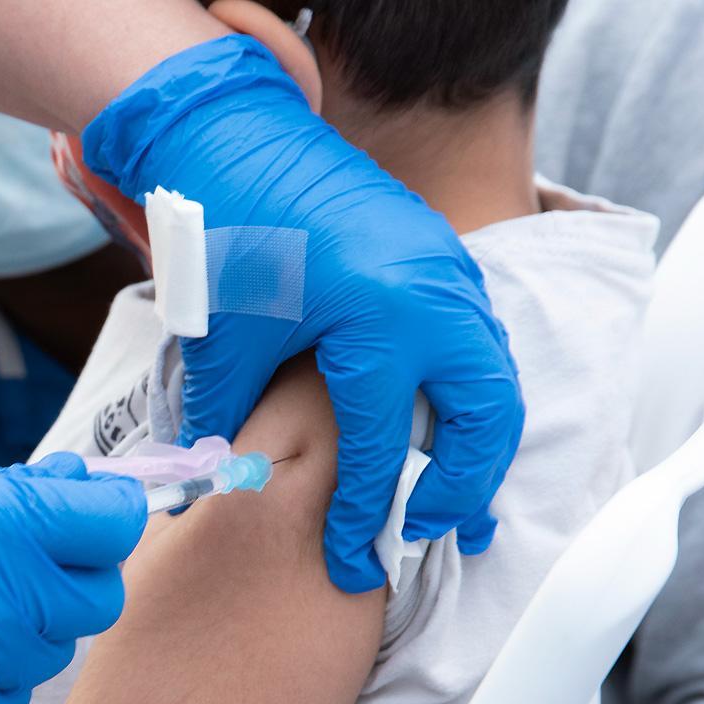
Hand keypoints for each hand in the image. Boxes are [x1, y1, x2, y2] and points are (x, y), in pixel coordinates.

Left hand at [83, 35, 523, 591]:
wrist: (244, 140)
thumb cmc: (233, 232)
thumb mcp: (225, 334)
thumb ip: (224, 416)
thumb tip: (207, 485)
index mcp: (381, 321)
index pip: (385, 447)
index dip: (367, 514)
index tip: (353, 564)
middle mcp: (436, 301)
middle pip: (485, 419)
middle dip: (464, 488)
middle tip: (429, 534)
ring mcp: (452, 277)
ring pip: (496, 381)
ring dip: (478, 446)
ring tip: (451, 504)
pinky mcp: (447, 264)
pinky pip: (481, 344)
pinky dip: (470, 396)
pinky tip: (441, 431)